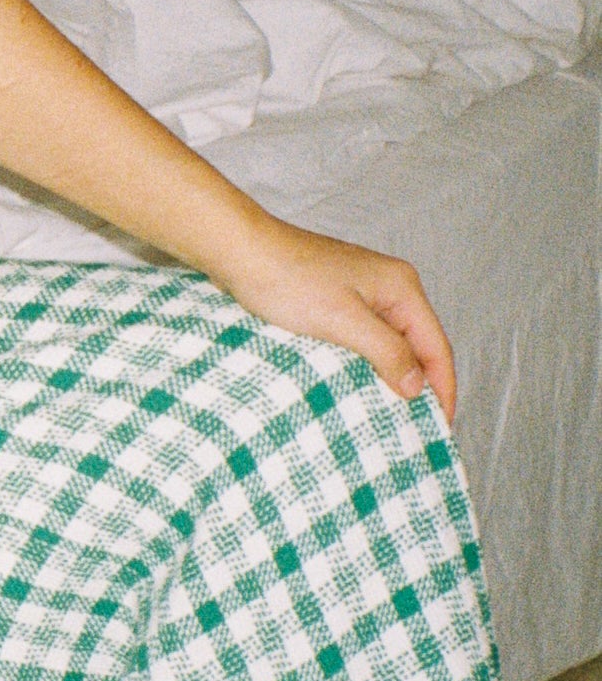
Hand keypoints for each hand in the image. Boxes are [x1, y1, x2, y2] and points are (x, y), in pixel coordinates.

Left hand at [214, 217, 456, 422]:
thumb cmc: (286, 278)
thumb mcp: (342, 320)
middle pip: (418, 345)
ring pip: (390, 343)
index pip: (436, 347)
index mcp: (401, 287)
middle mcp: (388, 286)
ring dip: (391, 376)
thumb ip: (386, 351)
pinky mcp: (335, 300)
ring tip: (390, 416)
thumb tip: (417, 385)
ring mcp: (361, 292)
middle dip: (420, 386)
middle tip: (417, 429)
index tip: (440, 429)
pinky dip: (366, 363)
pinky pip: (363, 338)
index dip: (442, 389)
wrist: (237, 251)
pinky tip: (358, 386)